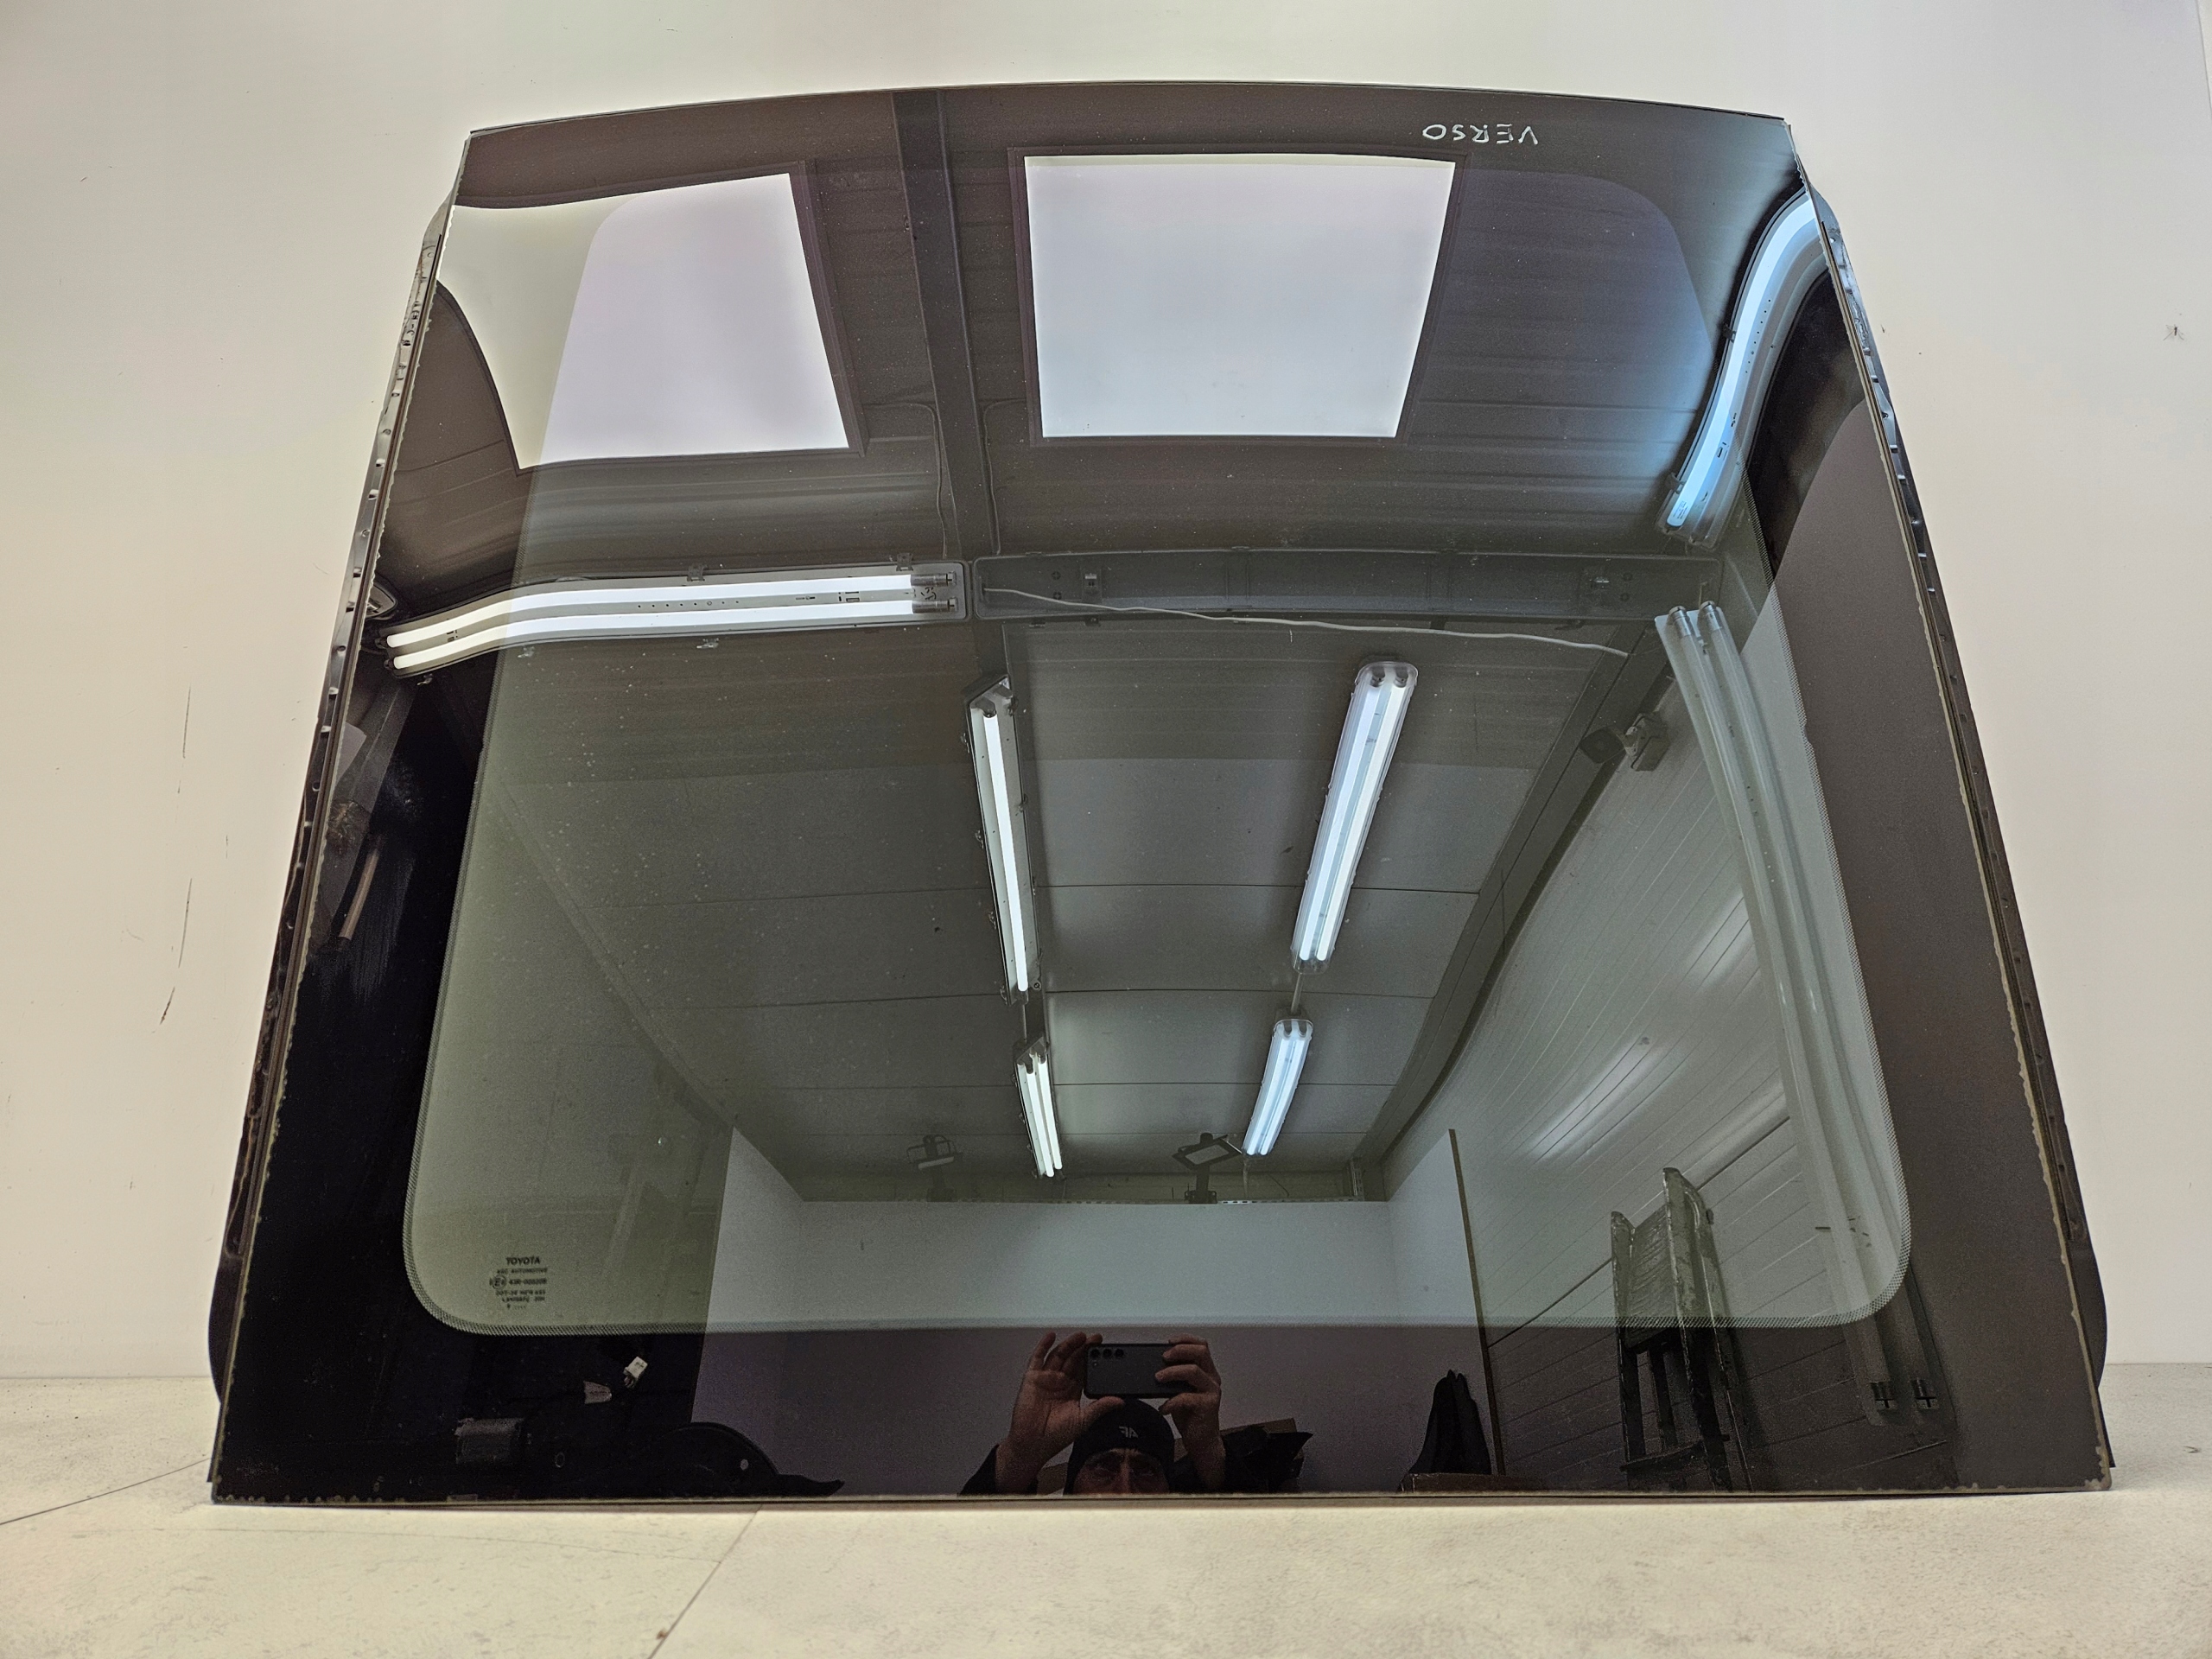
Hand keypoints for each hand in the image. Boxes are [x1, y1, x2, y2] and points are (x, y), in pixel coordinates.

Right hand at [994, 1331, 1118, 1494]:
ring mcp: (1046, 1378)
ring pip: (1059, 1355)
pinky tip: (1051, 1336)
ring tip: (1081, 1336)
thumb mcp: (1083, 1421)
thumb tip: (1120, 1401)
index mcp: (1072, 1391)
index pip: (1085, 1370)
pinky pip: (1037, 1358)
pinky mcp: (1032, 1378)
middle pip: (1073, 1359)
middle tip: (1096, 1338)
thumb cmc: (1055, 1436)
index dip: (1094, 1359)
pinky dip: (1043, 1346)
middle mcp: (1060, 1382)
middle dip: (1084, 1348)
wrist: (1033, 1444)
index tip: (1104, 1349)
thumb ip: (1100, 1408)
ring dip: (1069, 1344)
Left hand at [1157, 1335, 1225, 1490]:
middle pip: (1201, 1352)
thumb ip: (1175, 1378)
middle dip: (1179, 1351)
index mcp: (1207, 1371)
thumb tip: (1156, 1366)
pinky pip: (1187, 1397)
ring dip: (1172, 1372)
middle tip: (1163, 1358)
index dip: (1185, 1339)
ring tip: (1158, 1378)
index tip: (1168, 1341)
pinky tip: (1163, 1408)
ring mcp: (1212, 1392)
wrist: (1202, 1441)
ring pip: (1193, 1371)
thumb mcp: (1181, 1391)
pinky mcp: (1208, 1406)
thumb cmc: (1191, 1415)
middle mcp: (1212, 1378)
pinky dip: (1171, 1401)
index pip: (1201, 1346)